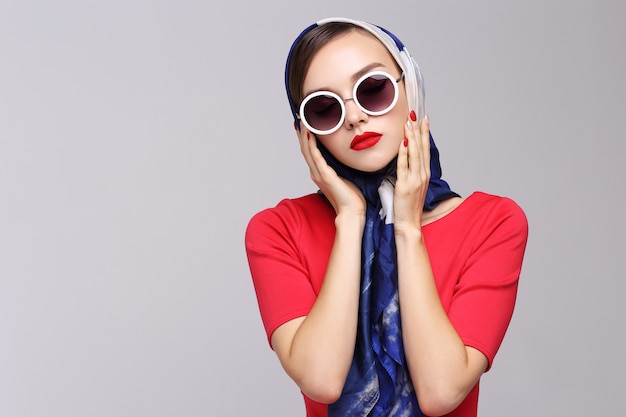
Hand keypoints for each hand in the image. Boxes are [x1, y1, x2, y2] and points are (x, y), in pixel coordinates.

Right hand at [297, 127, 365, 217]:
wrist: (352, 212)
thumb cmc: (351, 197)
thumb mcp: (345, 177)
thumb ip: (341, 167)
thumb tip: (346, 156)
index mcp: (320, 173)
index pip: (310, 151)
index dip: (306, 137)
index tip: (305, 123)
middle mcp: (316, 172)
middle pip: (305, 148)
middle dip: (302, 132)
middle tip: (300, 116)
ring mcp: (319, 174)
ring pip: (307, 150)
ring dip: (304, 134)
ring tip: (303, 120)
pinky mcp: (325, 176)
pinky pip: (316, 157)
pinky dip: (312, 145)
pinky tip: (310, 134)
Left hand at [393, 113, 430, 231]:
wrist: (408, 225)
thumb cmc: (408, 207)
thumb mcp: (413, 186)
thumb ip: (411, 172)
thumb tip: (406, 157)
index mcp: (425, 174)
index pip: (425, 149)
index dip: (425, 133)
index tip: (424, 118)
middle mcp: (422, 175)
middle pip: (422, 148)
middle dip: (419, 129)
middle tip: (416, 114)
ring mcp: (415, 180)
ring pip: (414, 154)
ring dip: (412, 137)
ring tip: (409, 122)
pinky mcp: (405, 186)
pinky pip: (404, 166)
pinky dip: (404, 153)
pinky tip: (404, 142)